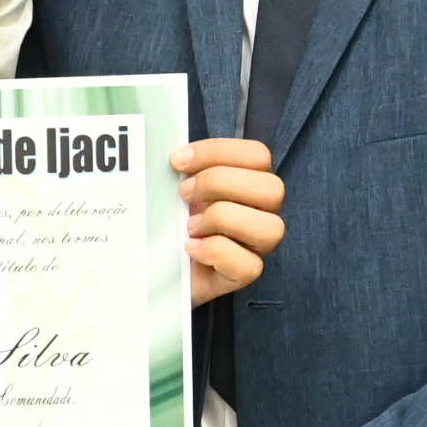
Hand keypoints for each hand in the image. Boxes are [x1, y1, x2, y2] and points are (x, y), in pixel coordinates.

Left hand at [174, 138, 286, 304]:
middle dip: (220, 182)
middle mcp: (261, 213)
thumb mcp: (175, 189)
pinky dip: (215, 251)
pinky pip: (249, 265)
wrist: (153, 265)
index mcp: (249, 183)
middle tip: (184, 193)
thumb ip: (185, 169)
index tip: (179, 160)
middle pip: (272, 188)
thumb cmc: (169, 222)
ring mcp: (255, 246)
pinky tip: (191, 247)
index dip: (218, 151)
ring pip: (270, 227)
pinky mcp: (242, 275)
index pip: (258, 156)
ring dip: (222, 219)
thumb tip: (178, 156)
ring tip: (190, 226)